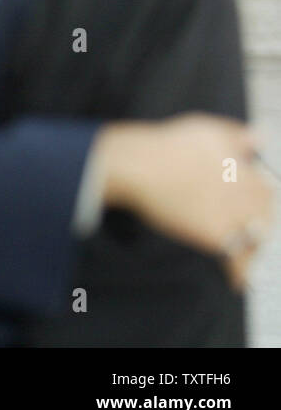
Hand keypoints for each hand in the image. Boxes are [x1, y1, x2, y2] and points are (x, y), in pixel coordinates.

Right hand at [97, 114, 273, 289]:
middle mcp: (246, 194)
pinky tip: (237, 280)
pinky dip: (239, 270)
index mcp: (247, 168)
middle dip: (258, 222)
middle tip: (247, 230)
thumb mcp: (207, 129)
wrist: (142, 167)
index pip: (267, 189)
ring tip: (245, 258)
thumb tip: (257, 139)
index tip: (253, 203)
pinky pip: (236, 258)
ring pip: (255, 236)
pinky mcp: (216, 235)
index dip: (259, 198)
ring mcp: (233, 215)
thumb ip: (237, 135)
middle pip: (264, 214)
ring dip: (252, 246)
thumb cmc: (167, 146)